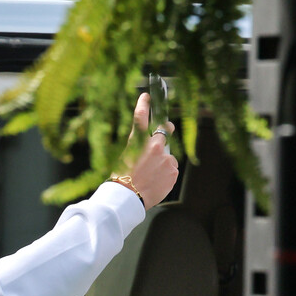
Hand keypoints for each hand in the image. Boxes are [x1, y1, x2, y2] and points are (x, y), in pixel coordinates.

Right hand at [115, 93, 179, 209]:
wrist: (128, 198)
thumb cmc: (122, 178)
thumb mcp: (125, 156)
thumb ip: (138, 144)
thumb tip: (147, 139)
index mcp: (141, 142)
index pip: (141, 118)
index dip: (144, 105)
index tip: (147, 97)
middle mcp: (157, 148)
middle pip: (166, 132)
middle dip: (165, 131)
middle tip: (162, 136)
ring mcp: (167, 160)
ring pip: (168, 156)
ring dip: (163, 161)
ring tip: (151, 174)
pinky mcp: (173, 172)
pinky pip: (172, 169)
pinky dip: (166, 173)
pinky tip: (155, 180)